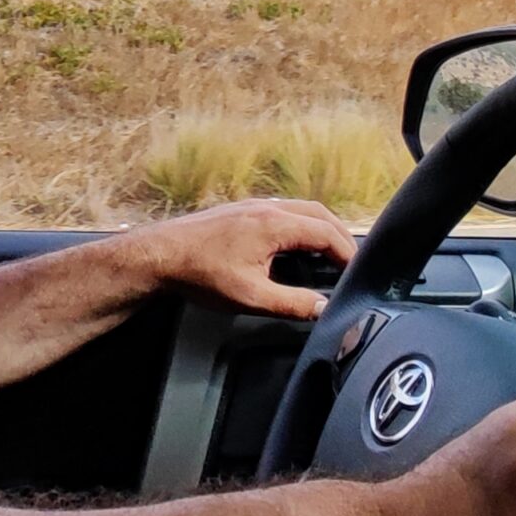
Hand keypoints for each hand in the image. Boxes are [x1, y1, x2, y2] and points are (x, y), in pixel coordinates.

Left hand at [121, 199, 356, 319]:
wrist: (158, 255)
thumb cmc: (200, 274)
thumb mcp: (251, 297)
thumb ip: (292, 304)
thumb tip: (323, 309)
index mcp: (274, 224)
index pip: (326, 233)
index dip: (347, 254)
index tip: (357, 273)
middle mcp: (267, 208)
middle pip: (318, 214)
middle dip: (339, 237)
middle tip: (350, 262)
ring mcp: (252, 206)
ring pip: (300, 210)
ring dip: (320, 229)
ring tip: (329, 254)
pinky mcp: (240, 211)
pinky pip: (283, 212)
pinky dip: (300, 226)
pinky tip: (295, 247)